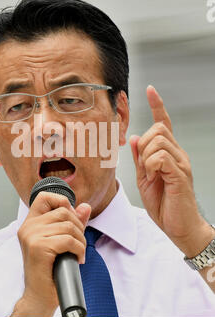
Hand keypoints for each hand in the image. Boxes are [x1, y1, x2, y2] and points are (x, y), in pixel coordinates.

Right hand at [11, 192, 90, 316]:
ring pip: (68, 226)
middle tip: (79, 243)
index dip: (61, 201)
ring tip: (78, 253)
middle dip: (78, 227)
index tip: (70, 218)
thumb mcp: (61, 242)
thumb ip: (73, 222)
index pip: (44, 197)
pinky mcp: (38, 247)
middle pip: (63, 211)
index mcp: (30, 223)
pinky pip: (69, 240)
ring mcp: (31, 236)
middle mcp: (28, 227)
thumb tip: (85, 206)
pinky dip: (79, 250)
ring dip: (81, 241)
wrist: (39, 296)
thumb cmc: (49, 270)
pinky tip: (77, 259)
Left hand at [129, 85, 213, 256]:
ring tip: (152, 175)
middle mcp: (178, 154)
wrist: (178, 226)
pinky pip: (160, 157)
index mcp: (168, 154)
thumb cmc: (164, 204)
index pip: (164, 124)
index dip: (157, 106)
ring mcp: (181, 162)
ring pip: (157, 141)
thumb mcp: (145, 178)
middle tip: (146, 167)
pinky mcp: (180, 173)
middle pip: (157, 129)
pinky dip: (151, 166)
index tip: (150, 90)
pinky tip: (156, 178)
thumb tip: (135, 137)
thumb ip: (141, 158)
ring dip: (146, 157)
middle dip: (144, 144)